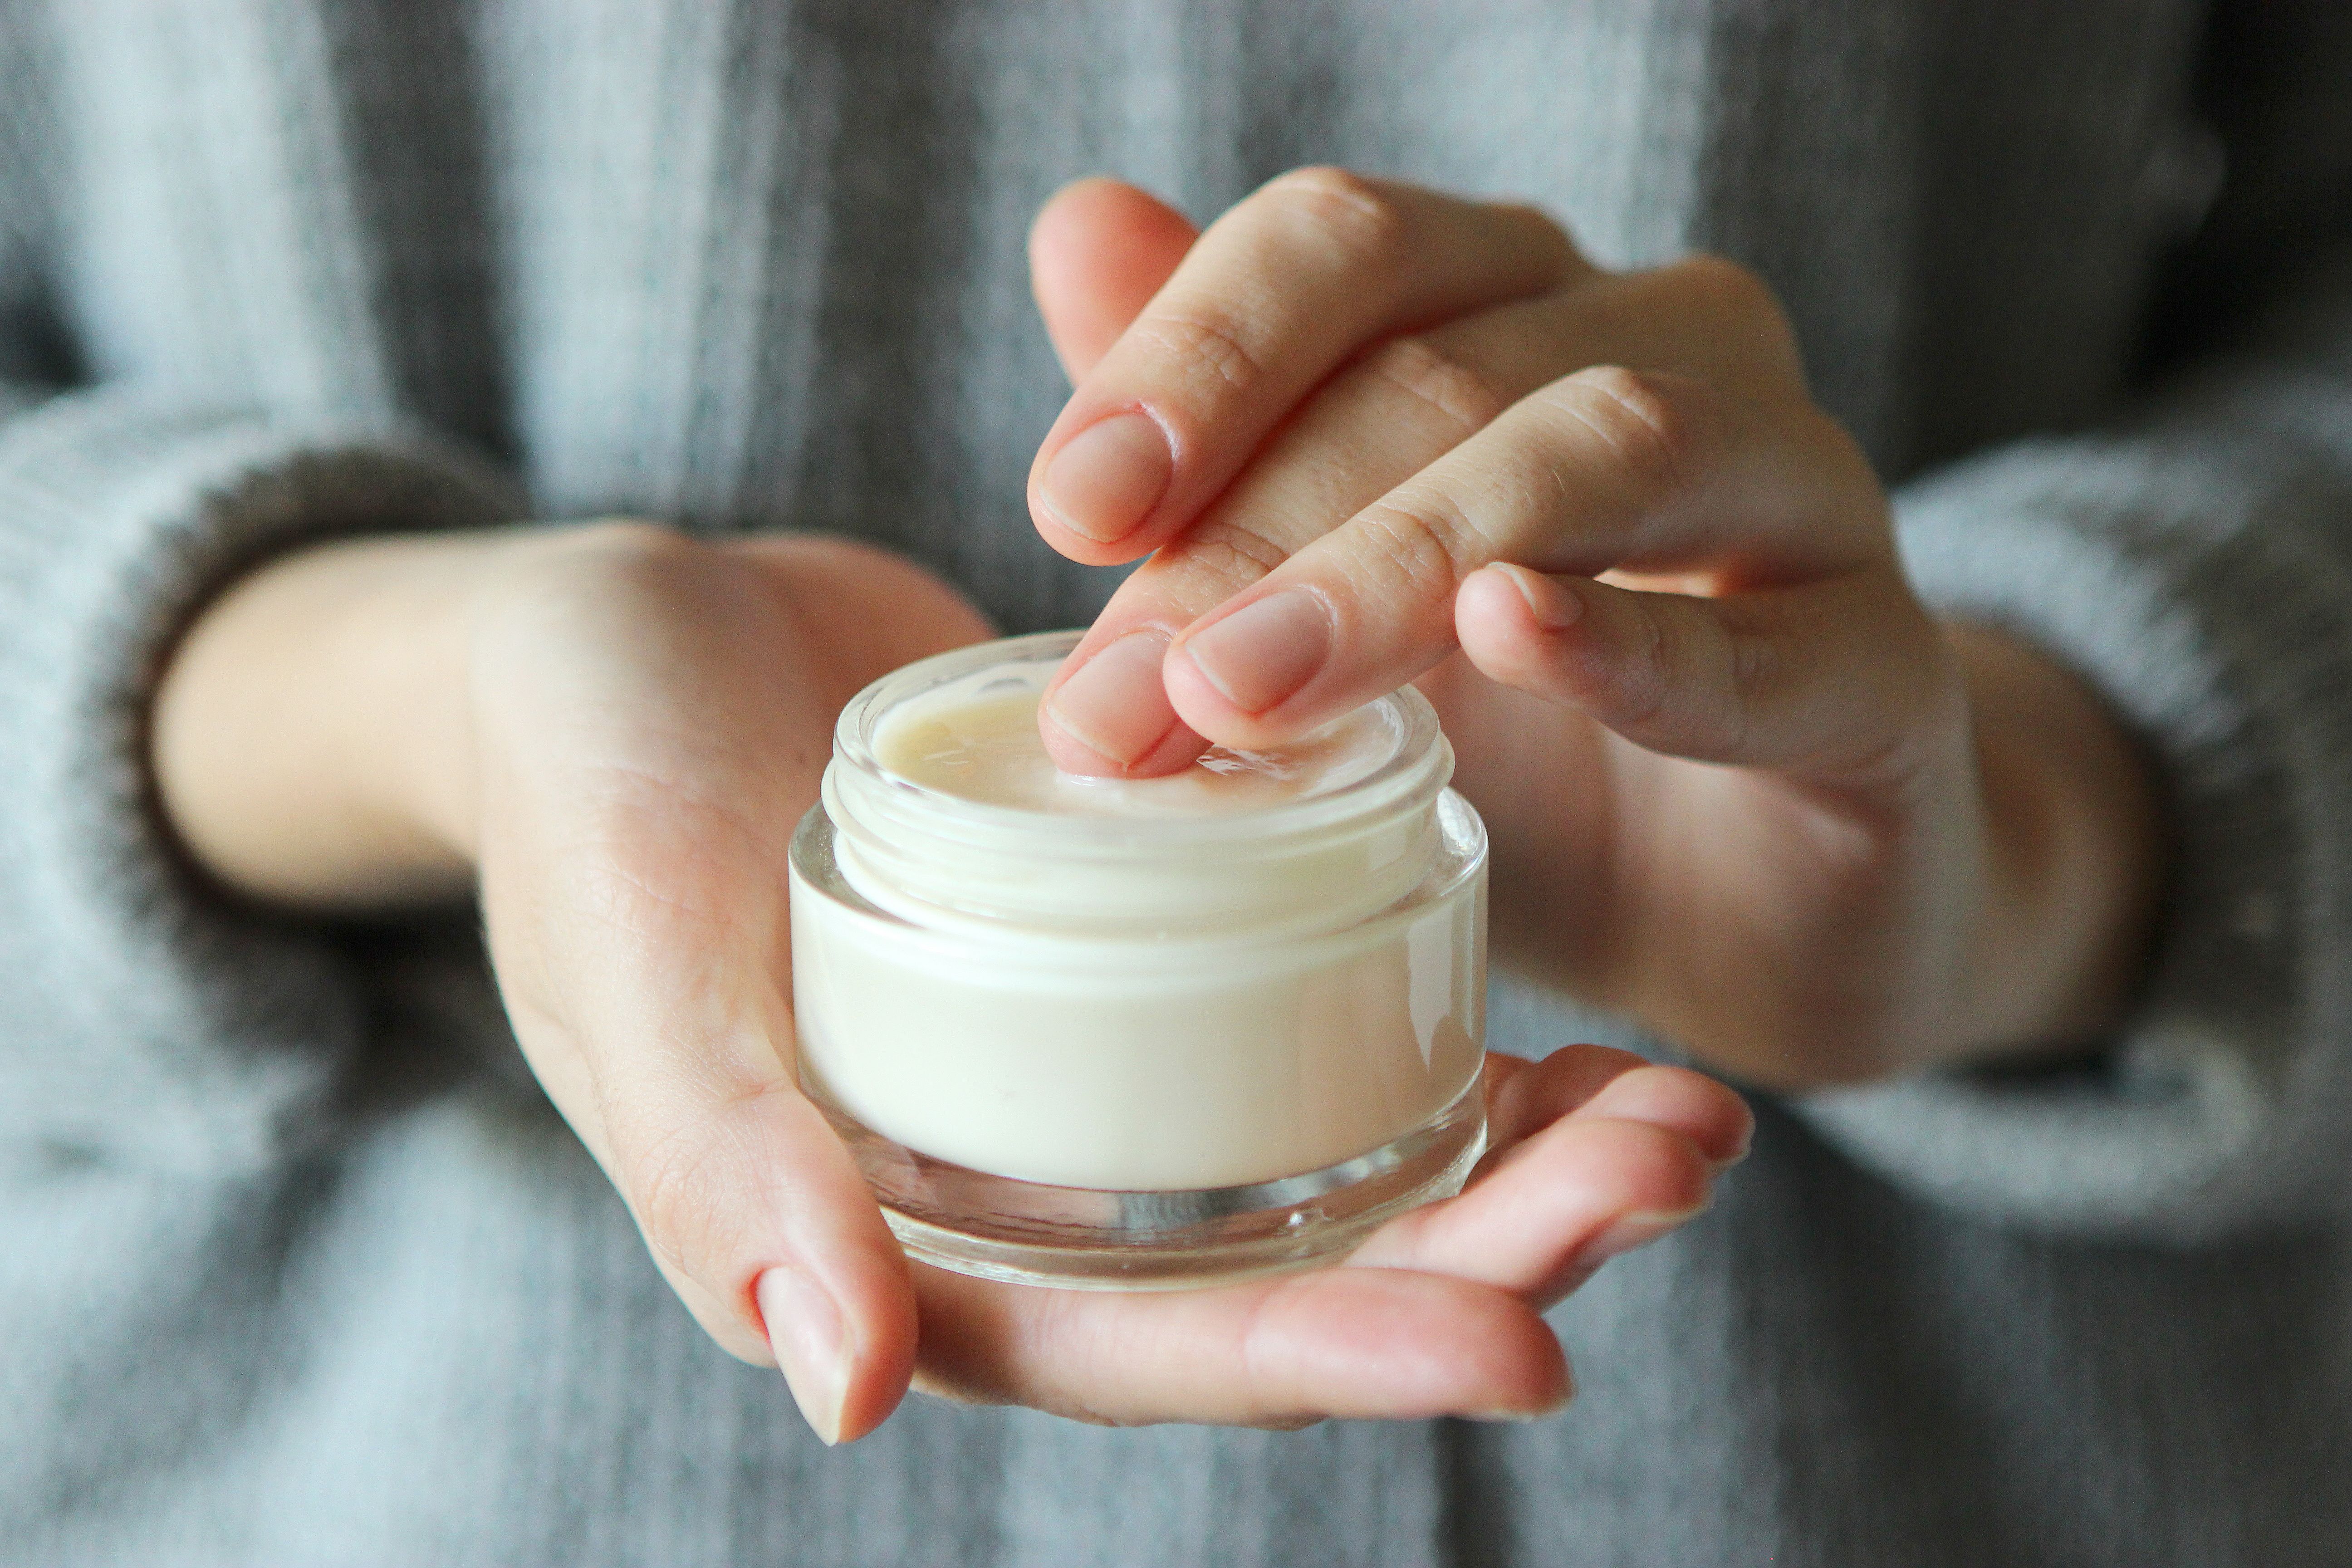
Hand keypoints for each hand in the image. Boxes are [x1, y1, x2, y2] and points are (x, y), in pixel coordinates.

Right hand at [151, 522, 1751, 1442]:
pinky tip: (1572, 990)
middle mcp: (1035, 1180)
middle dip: (1493, 1240)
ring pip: (1335, 1146)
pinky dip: (1435, 1000)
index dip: (1342, 1352)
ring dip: (1516, 1141)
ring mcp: (1099, 1064)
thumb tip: (843, 1383)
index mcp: (916, 1244)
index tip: (1537, 1345)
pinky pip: (1310, 994)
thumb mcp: (636, 972)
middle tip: (1677, 1164)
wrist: (605, 644)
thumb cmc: (583, 807)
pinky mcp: (1144, 933)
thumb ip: (728, 1175)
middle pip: (1295, 1258)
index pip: (1158, 1344)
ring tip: (1687, 1106)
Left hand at [1026, 172, 2163, 1083]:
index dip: (1200, 351)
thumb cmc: (1531, 745)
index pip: (1351, 249)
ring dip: (1400, 568)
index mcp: (1524, 309)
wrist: (1760, 905)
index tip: (1069, 509)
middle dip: (1255, 528)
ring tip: (1245, 688)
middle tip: (1119, 698)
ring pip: (1603, 448)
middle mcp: (1673, 354)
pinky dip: (1633, 642)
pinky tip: (1514, 638)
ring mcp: (1802, 499)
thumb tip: (1077, 227)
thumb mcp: (1348, 601)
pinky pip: (1770, 643)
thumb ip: (1230, 435)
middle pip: (1447, 363)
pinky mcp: (1888, 676)